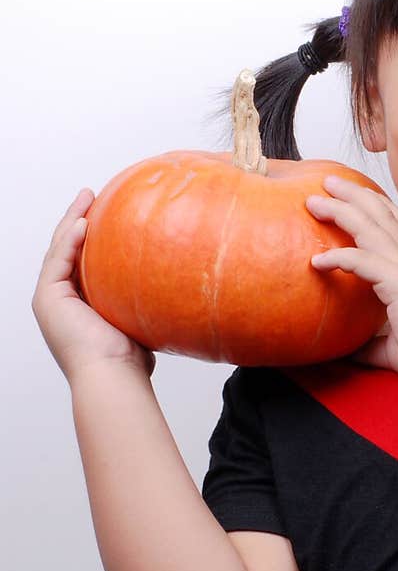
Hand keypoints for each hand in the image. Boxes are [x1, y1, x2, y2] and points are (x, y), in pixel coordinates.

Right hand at [32, 189, 156, 385]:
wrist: (114, 375)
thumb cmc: (132, 357)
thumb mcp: (140, 316)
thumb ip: (143, 297)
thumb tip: (178, 281)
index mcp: (79, 304)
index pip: (81, 261)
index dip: (90, 237)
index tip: (107, 213)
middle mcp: (61, 300)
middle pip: (66, 250)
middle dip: (78, 220)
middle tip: (92, 195)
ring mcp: (50, 299)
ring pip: (59, 249)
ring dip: (72, 221)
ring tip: (87, 197)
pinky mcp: (46, 298)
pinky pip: (58, 260)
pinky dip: (70, 240)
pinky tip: (85, 221)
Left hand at [305, 175, 397, 385]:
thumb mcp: (392, 346)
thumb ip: (370, 342)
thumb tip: (348, 351)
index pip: (397, 224)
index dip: (377, 205)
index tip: (356, 194)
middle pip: (381, 214)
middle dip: (353, 194)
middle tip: (328, 181)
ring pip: (369, 226)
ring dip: (341, 210)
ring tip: (315, 200)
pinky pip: (361, 261)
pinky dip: (338, 257)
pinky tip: (317, 261)